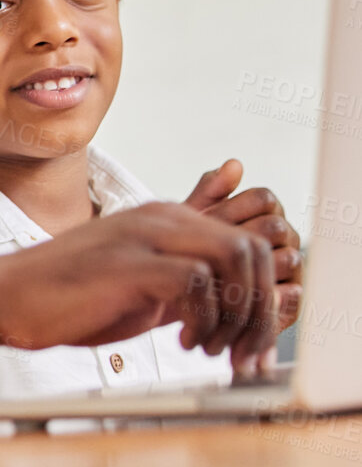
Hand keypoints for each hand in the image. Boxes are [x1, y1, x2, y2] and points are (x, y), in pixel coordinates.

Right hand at [0, 202, 276, 371]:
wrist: (3, 297)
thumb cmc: (66, 298)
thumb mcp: (139, 286)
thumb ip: (185, 286)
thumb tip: (235, 310)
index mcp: (166, 221)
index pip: (248, 246)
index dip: (264, 299)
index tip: (254, 344)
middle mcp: (161, 219)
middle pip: (252, 251)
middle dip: (261, 311)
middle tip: (246, 354)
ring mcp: (144, 236)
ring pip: (234, 260)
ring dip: (238, 316)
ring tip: (216, 350)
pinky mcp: (129, 263)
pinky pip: (197, 281)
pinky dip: (204, 319)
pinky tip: (184, 342)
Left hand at [183, 159, 304, 329]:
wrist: (175, 296)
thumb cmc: (182, 252)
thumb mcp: (188, 221)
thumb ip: (209, 192)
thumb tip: (235, 164)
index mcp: (262, 213)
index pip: (263, 199)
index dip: (232, 210)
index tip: (203, 224)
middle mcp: (282, 239)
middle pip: (275, 227)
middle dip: (238, 239)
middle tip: (205, 254)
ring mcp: (289, 269)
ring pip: (287, 259)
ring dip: (249, 270)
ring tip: (215, 279)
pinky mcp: (289, 302)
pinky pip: (291, 294)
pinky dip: (261, 298)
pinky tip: (231, 301)